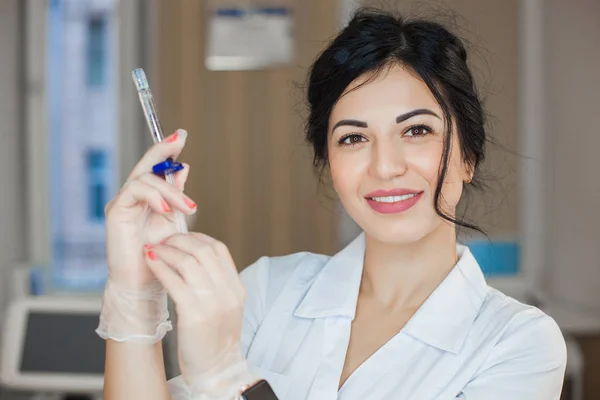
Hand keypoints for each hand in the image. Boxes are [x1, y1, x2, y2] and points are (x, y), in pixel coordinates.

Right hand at [104, 129, 196, 289]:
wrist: (146, 282)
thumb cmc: (162, 255)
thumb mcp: (175, 220)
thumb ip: (177, 194)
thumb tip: (184, 167)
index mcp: (148, 198)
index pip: (155, 167)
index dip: (166, 149)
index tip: (181, 135)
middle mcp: (133, 197)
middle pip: (147, 166)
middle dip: (164, 152)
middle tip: (181, 142)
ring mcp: (123, 203)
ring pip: (144, 178)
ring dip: (169, 189)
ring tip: (187, 207)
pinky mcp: (116, 212)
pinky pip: (133, 191)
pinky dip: (152, 196)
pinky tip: (167, 209)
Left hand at [144, 233, 255, 398]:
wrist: (217, 370)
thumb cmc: (214, 340)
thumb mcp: (225, 307)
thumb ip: (216, 284)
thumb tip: (193, 259)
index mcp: (236, 288)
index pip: (219, 249)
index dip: (198, 237)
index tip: (181, 237)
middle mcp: (228, 292)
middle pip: (203, 250)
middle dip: (180, 240)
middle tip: (163, 240)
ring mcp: (213, 302)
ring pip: (188, 262)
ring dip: (167, 251)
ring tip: (152, 249)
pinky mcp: (195, 314)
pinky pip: (174, 281)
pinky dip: (160, 267)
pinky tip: (150, 263)